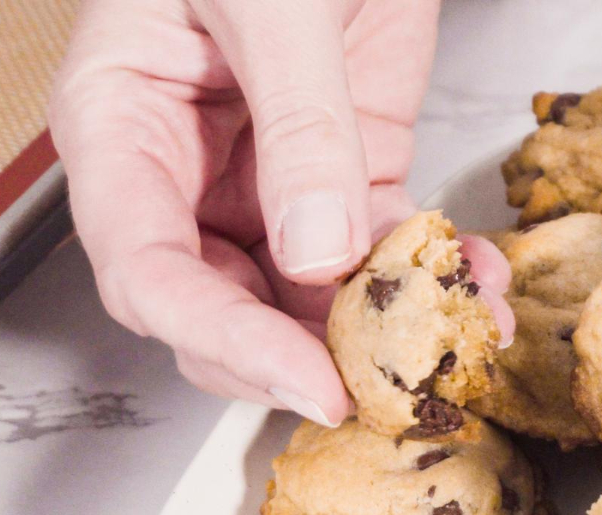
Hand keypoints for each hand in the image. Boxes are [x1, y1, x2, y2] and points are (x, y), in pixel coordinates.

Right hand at [48, 0, 512, 425]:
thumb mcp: (271, 2)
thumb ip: (297, 122)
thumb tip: (317, 250)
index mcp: (121, 126)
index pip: (147, 272)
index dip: (221, 340)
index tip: (304, 379)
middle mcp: (184, 170)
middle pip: (220, 308)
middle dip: (302, 356)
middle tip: (387, 388)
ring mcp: (266, 179)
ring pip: (304, 298)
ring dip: (382, 331)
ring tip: (457, 341)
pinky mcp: (345, 172)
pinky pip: (378, 248)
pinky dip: (429, 277)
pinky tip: (479, 289)